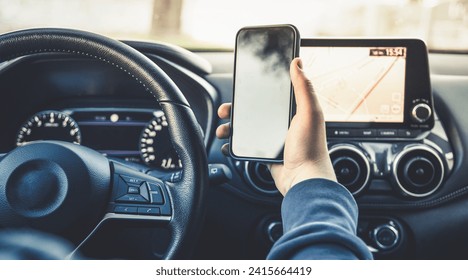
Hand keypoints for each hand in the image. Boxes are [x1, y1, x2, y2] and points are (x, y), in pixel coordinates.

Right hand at [216, 58, 335, 195]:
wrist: (303, 180)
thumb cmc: (311, 148)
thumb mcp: (310, 113)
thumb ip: (304, 87)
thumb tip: (297, 62)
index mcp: (292, 110)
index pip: (271, 93)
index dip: (254, 88)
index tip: (240, 85)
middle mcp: (281, 121)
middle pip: (253, 109)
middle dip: (235, 108)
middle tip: (225, 109)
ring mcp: (272, 137)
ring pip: (245, 126)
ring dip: (231, 126)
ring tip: (223, 129)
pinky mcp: (265, 152)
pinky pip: (245, 144)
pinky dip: (234, 143)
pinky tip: (228, 143)